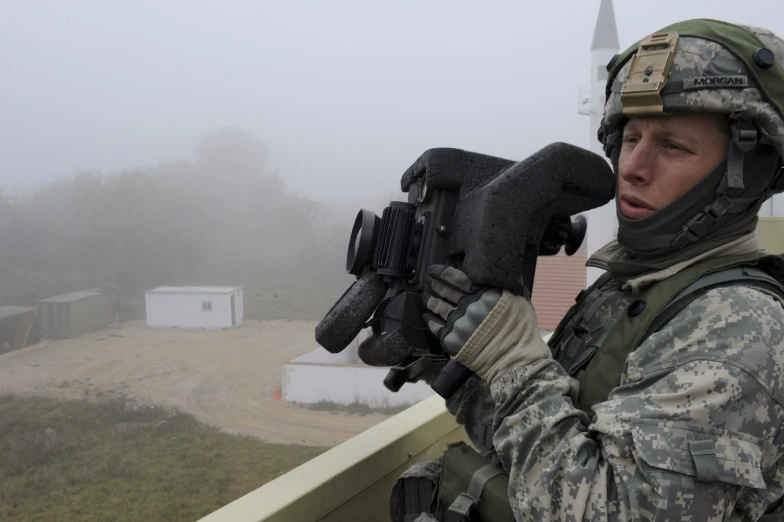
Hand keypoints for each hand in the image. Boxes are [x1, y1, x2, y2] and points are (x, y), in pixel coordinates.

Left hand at [423, 265, 549, 383]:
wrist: (516, 361)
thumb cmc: (521, 332)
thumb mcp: (520, 301)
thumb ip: (509, 287)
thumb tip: (507, 274)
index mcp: (484, 294)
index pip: (455, 278)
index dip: (441, 273)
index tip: (435, 271)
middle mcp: (469, 306)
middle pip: (444, 291)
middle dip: (436, 286)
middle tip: (432, 283)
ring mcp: (459, 323)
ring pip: (437, 307)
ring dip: (431, 301)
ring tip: (428, 299)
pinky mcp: (452, 340)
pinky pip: (435, 327)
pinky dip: (430, 321)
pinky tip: (428, 317)